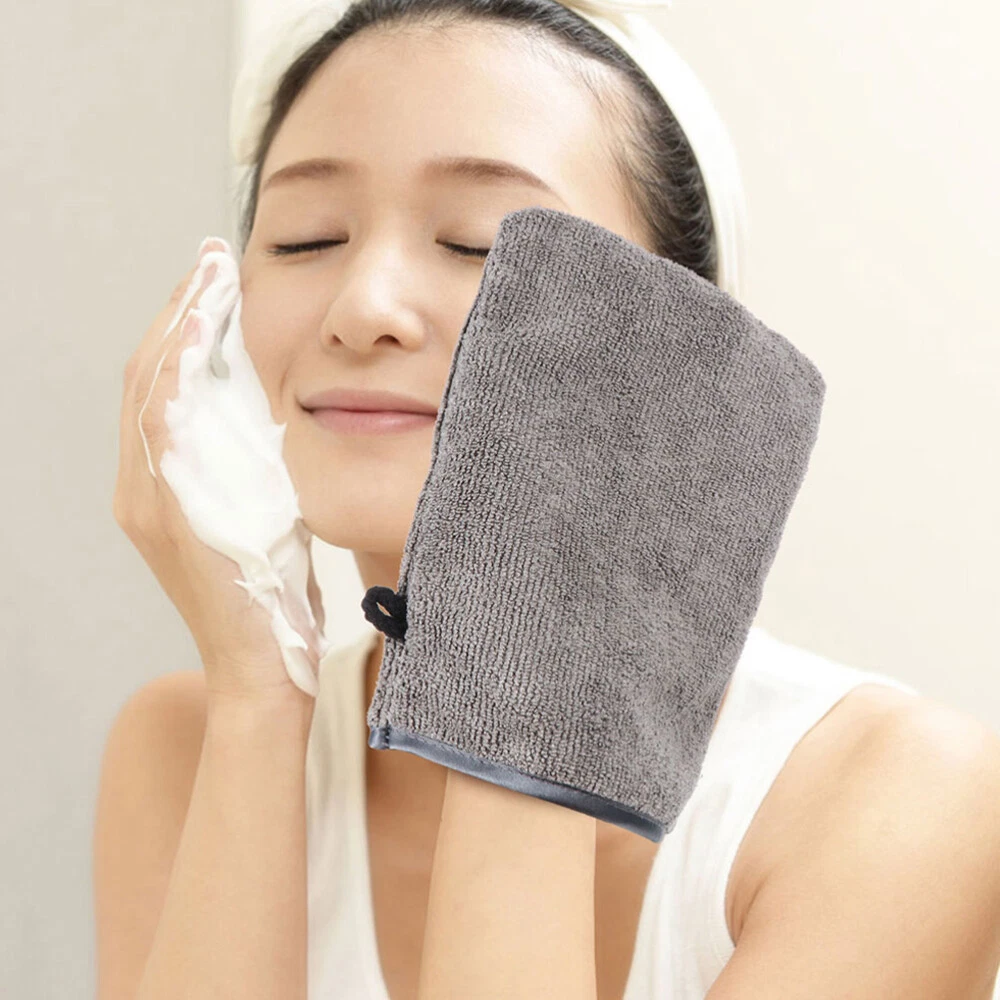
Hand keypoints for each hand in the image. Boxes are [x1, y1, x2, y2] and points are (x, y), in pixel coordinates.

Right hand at [113, 238, 325, 701]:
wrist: (266, 665)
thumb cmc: (273, 593)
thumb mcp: (262, 513)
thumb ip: (253, 465)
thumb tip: (280, 414)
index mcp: (161, 484)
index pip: (162, 386)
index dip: (183, 329)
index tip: (216, 284)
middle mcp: (141, 486)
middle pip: (146, 374)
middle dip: (179, 310)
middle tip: (211, 259)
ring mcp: (148, 498)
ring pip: (148, 385)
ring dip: (180, 322)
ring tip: (209, 272)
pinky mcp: (167, 509)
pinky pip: (162, 420)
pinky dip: (179, 366)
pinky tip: (203, 324)